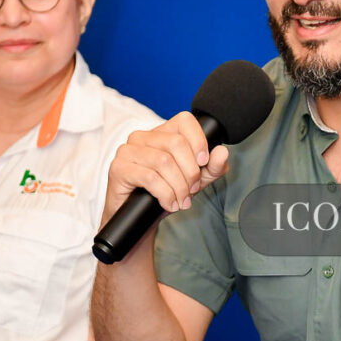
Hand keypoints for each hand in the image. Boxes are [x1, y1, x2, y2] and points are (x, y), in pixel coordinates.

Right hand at [103, 112, 229, 218]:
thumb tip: (222, 152)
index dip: (199, 141)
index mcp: (162, 133)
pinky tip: (169, 204)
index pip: (185, 120)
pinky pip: (150, 177)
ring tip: (181, 200)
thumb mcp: (196, 181)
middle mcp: (142, 137)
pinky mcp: (119, 167)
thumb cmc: (166, 194)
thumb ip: (212, 167)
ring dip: (178, 187)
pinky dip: (165, 194)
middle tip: (192, 190)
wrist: (139, 220)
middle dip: (190, 172)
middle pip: (177, 143)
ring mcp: (128, 150)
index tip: (203, 163)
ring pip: (164, 162)